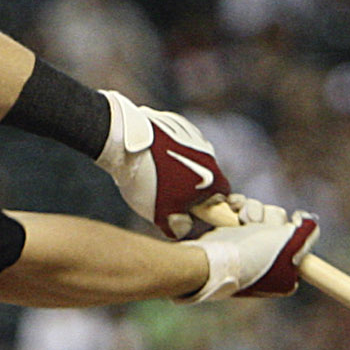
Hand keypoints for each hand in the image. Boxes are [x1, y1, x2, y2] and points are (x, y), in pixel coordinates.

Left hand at [99, 90, 229, 238]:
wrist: (125, 142)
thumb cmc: (148, 181)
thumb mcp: (161, 214)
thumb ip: (178, 226)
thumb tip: (184, 225)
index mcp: (213, 177)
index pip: (224, 196)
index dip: (211, 206)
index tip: (195, 210)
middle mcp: (209, 153)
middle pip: (207, 175)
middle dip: (192, 186)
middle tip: (170, 195)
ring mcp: (192, 135)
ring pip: (191, 157)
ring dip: (179, 167)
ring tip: (155, 176)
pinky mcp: (174, 123)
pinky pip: (176, 142)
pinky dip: (167, 150)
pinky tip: (148, 159)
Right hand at [186, 203, 316, 300]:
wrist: (210, 260)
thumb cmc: (250, 256)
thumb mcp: (288, 245)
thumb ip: (305, 233)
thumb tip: (310, 222)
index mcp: (286, 274)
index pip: (301, 241)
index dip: (298, 226)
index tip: (295, 217)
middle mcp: (269, 262)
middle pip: (279, 222)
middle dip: (269, 218)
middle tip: (256, 226)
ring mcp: (249, 249)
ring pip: (261, 213)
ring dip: (252, 210)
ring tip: (241, 221)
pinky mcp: (231, 237)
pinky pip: (242, 211)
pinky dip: (238, 206)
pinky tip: (231, 208)